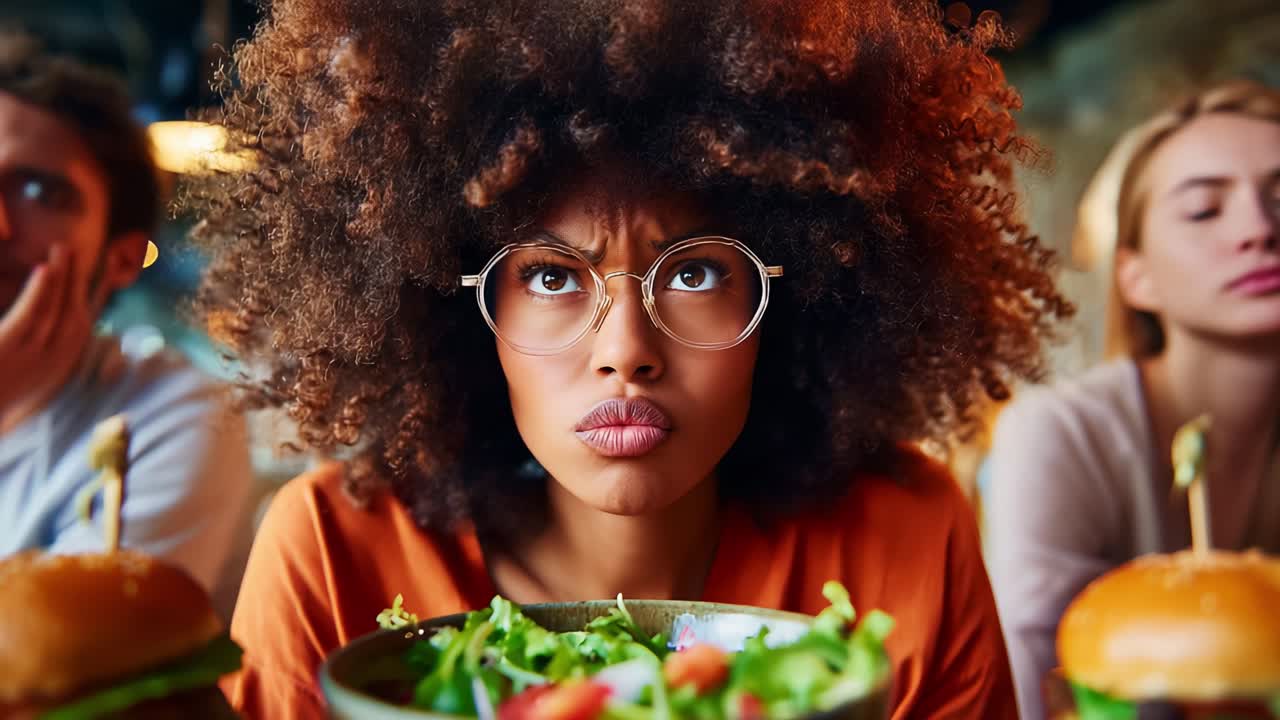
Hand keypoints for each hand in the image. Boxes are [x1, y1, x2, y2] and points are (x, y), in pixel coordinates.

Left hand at [0, 245, 93, 430]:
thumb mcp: (23, 373)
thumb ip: (34, 352)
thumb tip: (45, 324)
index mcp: (55, 371)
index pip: (80, 327)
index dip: (94, 298)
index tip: (104, 274)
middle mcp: (49, 366)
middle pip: (71, 316)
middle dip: (78, 283)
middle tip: (80, 250)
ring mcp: (28, 360)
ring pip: (52, 312)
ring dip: (61, 279)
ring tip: (63, 250)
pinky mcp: (6, 352)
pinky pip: (27, 319)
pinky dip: (38, 293)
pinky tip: (45, 270)